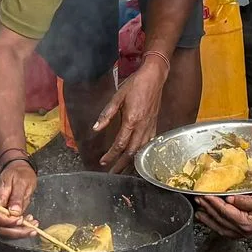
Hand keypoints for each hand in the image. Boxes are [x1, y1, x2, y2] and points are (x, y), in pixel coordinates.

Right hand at [0, 157, 38, 234]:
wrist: (19, 167)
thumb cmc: (19, 172)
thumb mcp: (21, 181)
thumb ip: (17, 197)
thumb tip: (14, 212)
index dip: (6, 221)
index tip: (20, 220)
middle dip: (15, 232)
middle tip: (31, 230)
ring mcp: (2, 211)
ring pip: (5, 229)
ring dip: (19, 232)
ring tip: (34, 228)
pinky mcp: (9, 213)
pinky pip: (12, 226)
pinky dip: (22, 228)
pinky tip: (31, 222)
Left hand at [91, 54, 168, 169]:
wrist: (154, 77)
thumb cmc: (135, 85)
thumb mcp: (117, 97)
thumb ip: (106, 114)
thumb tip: (96, 128)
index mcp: (131, 120)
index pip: (120, 144)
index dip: (111, 155)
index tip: (103, 162)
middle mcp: (142, 126)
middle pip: (132, 152)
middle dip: (121, 165)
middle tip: (113, 174)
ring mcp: (150, 126)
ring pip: (141, 150)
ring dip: (132, 162)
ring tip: (124, 169)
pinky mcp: (155, 124)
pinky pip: (149, 143)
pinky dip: (143, 153)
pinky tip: (138, 157)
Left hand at [195, 189, 251, 238]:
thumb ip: (245, 201)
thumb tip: (229, 199)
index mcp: (247, 223)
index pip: (225, 211)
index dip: (213, 202)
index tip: (204, 195)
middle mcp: (244, 231)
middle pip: (221, 220)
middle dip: (208, 210)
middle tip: (198, 200)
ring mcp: (245, 234)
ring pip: (222, 228)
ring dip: (210, 220)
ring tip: (199, 213)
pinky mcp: (246, 233)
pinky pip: (227, 232)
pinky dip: (218, 227)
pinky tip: (213, 222)